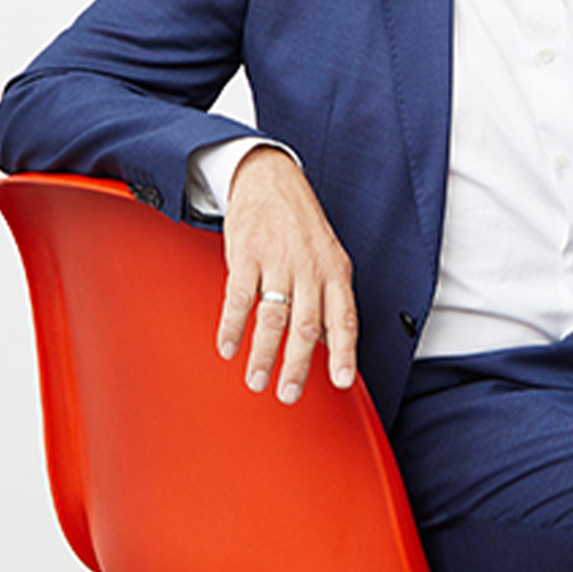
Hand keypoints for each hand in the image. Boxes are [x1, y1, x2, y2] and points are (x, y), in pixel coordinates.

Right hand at [217, 146, 358, 401]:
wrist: (270, 178)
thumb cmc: (301, 224)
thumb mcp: (327, 257)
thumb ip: (329, 299)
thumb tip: (327, 344)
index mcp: (335, 271)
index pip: (344, 319)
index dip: (343, 352)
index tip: (340, 381)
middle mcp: (309, 267)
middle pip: (307, 325)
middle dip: (297, 364)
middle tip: (288, 393)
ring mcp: (278, 260)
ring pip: (273, 316)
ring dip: (263, 353)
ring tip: (256, 380)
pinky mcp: (247, 253)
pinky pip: (239, 297)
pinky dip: (233, 326)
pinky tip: (228, 347)